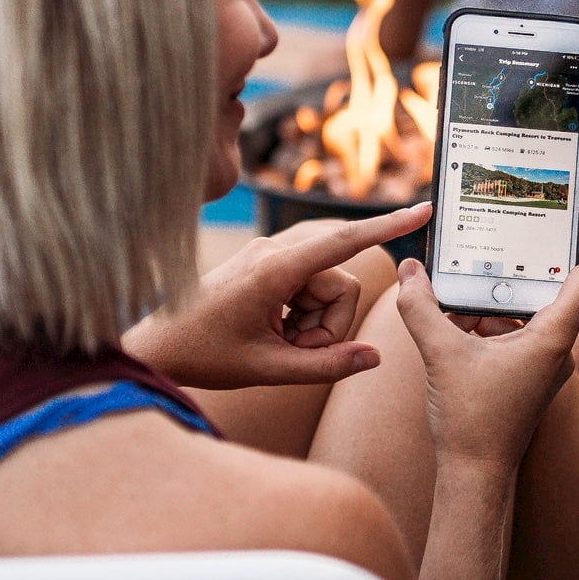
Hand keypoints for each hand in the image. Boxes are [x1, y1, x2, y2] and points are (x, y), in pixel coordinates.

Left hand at [125, 204, 431, 388]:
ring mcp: (270, 252)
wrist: (155, 344)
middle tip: (293, 350)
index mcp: (274, 269)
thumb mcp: (267, 370)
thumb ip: (325, 366)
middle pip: (342, 281)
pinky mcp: (267, 260)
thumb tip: (374, 357)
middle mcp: (275, 250)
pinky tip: (274, 329)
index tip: (423, 209)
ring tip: (278, 341)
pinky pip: (311, 281)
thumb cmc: (203, 355)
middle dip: (329, 322)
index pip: (346, 239)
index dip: (388, 225)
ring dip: (315, 320)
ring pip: (329, 284)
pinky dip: (304, 311)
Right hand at [395, 200, 578, 474]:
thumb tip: (409, 269)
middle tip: (516, 219)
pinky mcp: (529, 370)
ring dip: (498, 292)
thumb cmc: (470, 423)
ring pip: (529, 307)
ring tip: (465, 273)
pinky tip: (455, 313)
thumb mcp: (440, 355)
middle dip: (532, 254)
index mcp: (554, 336)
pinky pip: (515, 328)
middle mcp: (559, 345)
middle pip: (559, 283)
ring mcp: (546, 359)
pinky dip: (489, 317)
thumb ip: (421, 308)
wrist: (475, 477)